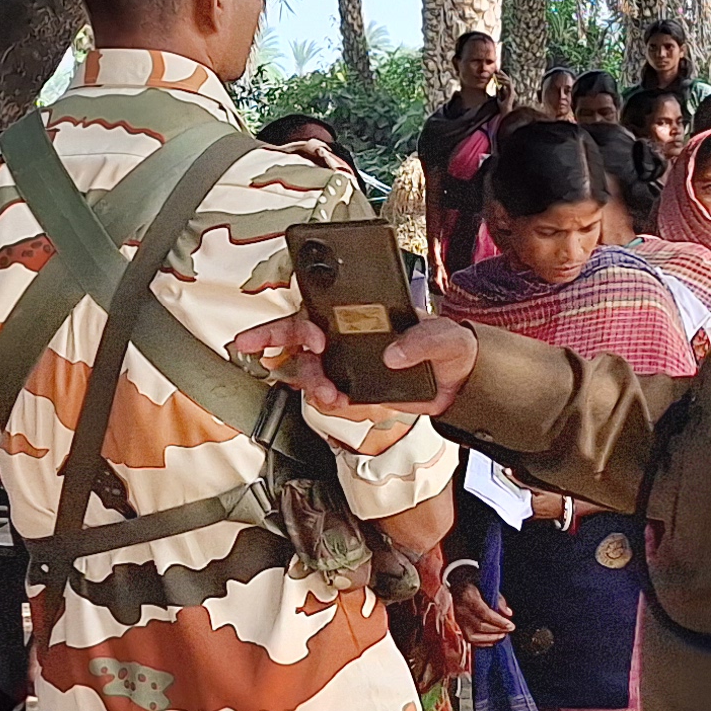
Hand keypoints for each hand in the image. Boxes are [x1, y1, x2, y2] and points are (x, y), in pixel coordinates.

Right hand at [232, 313, 478, 419]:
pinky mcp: (353, 387)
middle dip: (268, 337)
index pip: (320, 307)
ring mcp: (347, 362)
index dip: (305, 321)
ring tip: (332, 397)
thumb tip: (394, 354)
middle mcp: (348, 334)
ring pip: (308, 369)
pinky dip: (328, 400)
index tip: (314, 339)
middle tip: (250, 345)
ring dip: (311, 383)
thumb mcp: (444, 337)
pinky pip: (326, 394)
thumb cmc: (449, 347)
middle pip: (296, 333)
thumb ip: (421, 341)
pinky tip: (343, 402)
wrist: (459, 384)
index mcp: (365, 313)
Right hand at [449, 581, 516, 644]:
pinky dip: (482, 642)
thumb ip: (499, 600)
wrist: (458, 583)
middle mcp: (461, 610)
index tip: (511, 625)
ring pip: (473, 635)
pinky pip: (469, 639)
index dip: (499, 621)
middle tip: (509, 629)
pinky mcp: (458, 625)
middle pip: (479, 625)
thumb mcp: (488, 587)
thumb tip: (509, 614)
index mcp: (468, 597)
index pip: (484, 613)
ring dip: (490, 638)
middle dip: (497, 630)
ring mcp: (458, 619)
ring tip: (502, 635)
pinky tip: (492, 641)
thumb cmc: (476, 584)